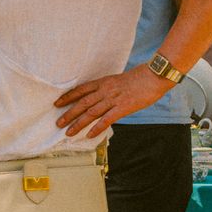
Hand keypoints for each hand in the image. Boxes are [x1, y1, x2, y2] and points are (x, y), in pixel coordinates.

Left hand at [54, 65, 173, 137]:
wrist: (154, 76)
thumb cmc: (139, 78)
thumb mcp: (118, 80)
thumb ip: (108, 89)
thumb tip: (101, 99)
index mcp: (103, 82)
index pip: (81, 90)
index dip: (68, 97)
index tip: (57, 103)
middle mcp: (105, 91)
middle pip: (83, 103)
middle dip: (69, 113)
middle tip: (58, 123)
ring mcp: (113, 99)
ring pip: (91, 112)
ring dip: (78, 123)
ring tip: (68, 132)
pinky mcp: (123, 107)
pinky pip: (107, 119)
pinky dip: (97, 127)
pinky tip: (89, 135)